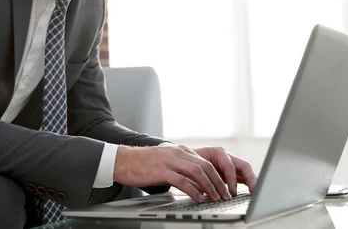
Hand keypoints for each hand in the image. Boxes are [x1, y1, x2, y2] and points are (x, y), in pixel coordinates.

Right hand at [113, 145, 256, 202]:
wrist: (123, 160)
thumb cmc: (143, 164)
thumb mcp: (166, 162)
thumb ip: (181, 168)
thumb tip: (196, 183)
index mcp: (181, 151)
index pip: (206, 162)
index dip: (218, 176)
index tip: (224, 188)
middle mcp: (178, 153)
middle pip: (205, 166)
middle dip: (218, 182)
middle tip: (224, 195)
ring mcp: (170, 160)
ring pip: (197, 172)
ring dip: (209, 186)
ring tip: (215, 198)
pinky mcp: (161, 170)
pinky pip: (182, 180)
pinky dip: (193, 189)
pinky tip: (199, 197)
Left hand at [192, 147, 256, 194]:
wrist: (185, 160)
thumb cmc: (188, 164)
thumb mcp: (191, 169)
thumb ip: (198, 178)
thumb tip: (203, 192)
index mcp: (217, 153)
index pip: (229, 165)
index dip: (232, 179)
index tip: (232, 192)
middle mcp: (226, 158)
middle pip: (244, 166)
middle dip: (250, 178)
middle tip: (253, 192)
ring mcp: (230, 165)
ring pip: (246, 172)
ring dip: (252, 182)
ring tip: (254, 194)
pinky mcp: (232, 173)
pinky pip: (244, 178)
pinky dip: (248, 184)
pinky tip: (250, 193)